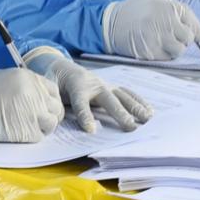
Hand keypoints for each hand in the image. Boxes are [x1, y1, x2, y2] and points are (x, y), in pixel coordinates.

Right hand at [0, 67, 63, 142]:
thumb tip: (38, 96)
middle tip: (40, 121)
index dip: (50, 101)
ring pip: (51, 123)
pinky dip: (31, 137)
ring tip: (28, 127)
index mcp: (31, 79)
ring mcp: (33, 113)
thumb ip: (26, 85)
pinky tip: (18, 133)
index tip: (45, 107)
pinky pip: (39, 137)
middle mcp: (36, 94)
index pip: (54, 91)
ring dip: (43, 128)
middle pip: (56, 108)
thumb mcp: (7, 78)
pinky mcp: (27, 131)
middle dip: (50, 115)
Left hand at [22, 51, 151, 132]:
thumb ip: (52, 100)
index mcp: (76, 86)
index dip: (86, 116)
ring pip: (122, 96)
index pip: (81, 103)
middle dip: (119, 113)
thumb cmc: (56, 81)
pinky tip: (150, 111)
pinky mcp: (112, 87)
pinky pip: (127, 94)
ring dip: (135, 107)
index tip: (92, 131)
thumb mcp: (49, 89)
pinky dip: (139, 102)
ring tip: (147, 119)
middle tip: (130, 127)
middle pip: (108, 99)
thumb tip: (56, 115)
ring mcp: (105, 85)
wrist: (64, 68)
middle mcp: (94, 84)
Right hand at [103, 0, 199, 60]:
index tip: (197, 36)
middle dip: (183, 39)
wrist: (111, 22)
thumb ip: (178, 16)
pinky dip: (162, 54)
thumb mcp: (159, 5)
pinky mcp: (150, 52)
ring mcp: (158, 38)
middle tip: (173, 37)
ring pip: (179, 51)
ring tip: (163, 43)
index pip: (193, 24)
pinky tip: (153, 47)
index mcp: (171, 8)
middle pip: (188, 38)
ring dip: (174, 49)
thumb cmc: (137, 13)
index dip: (196, 31)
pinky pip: (165, 58)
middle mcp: (166, 23)